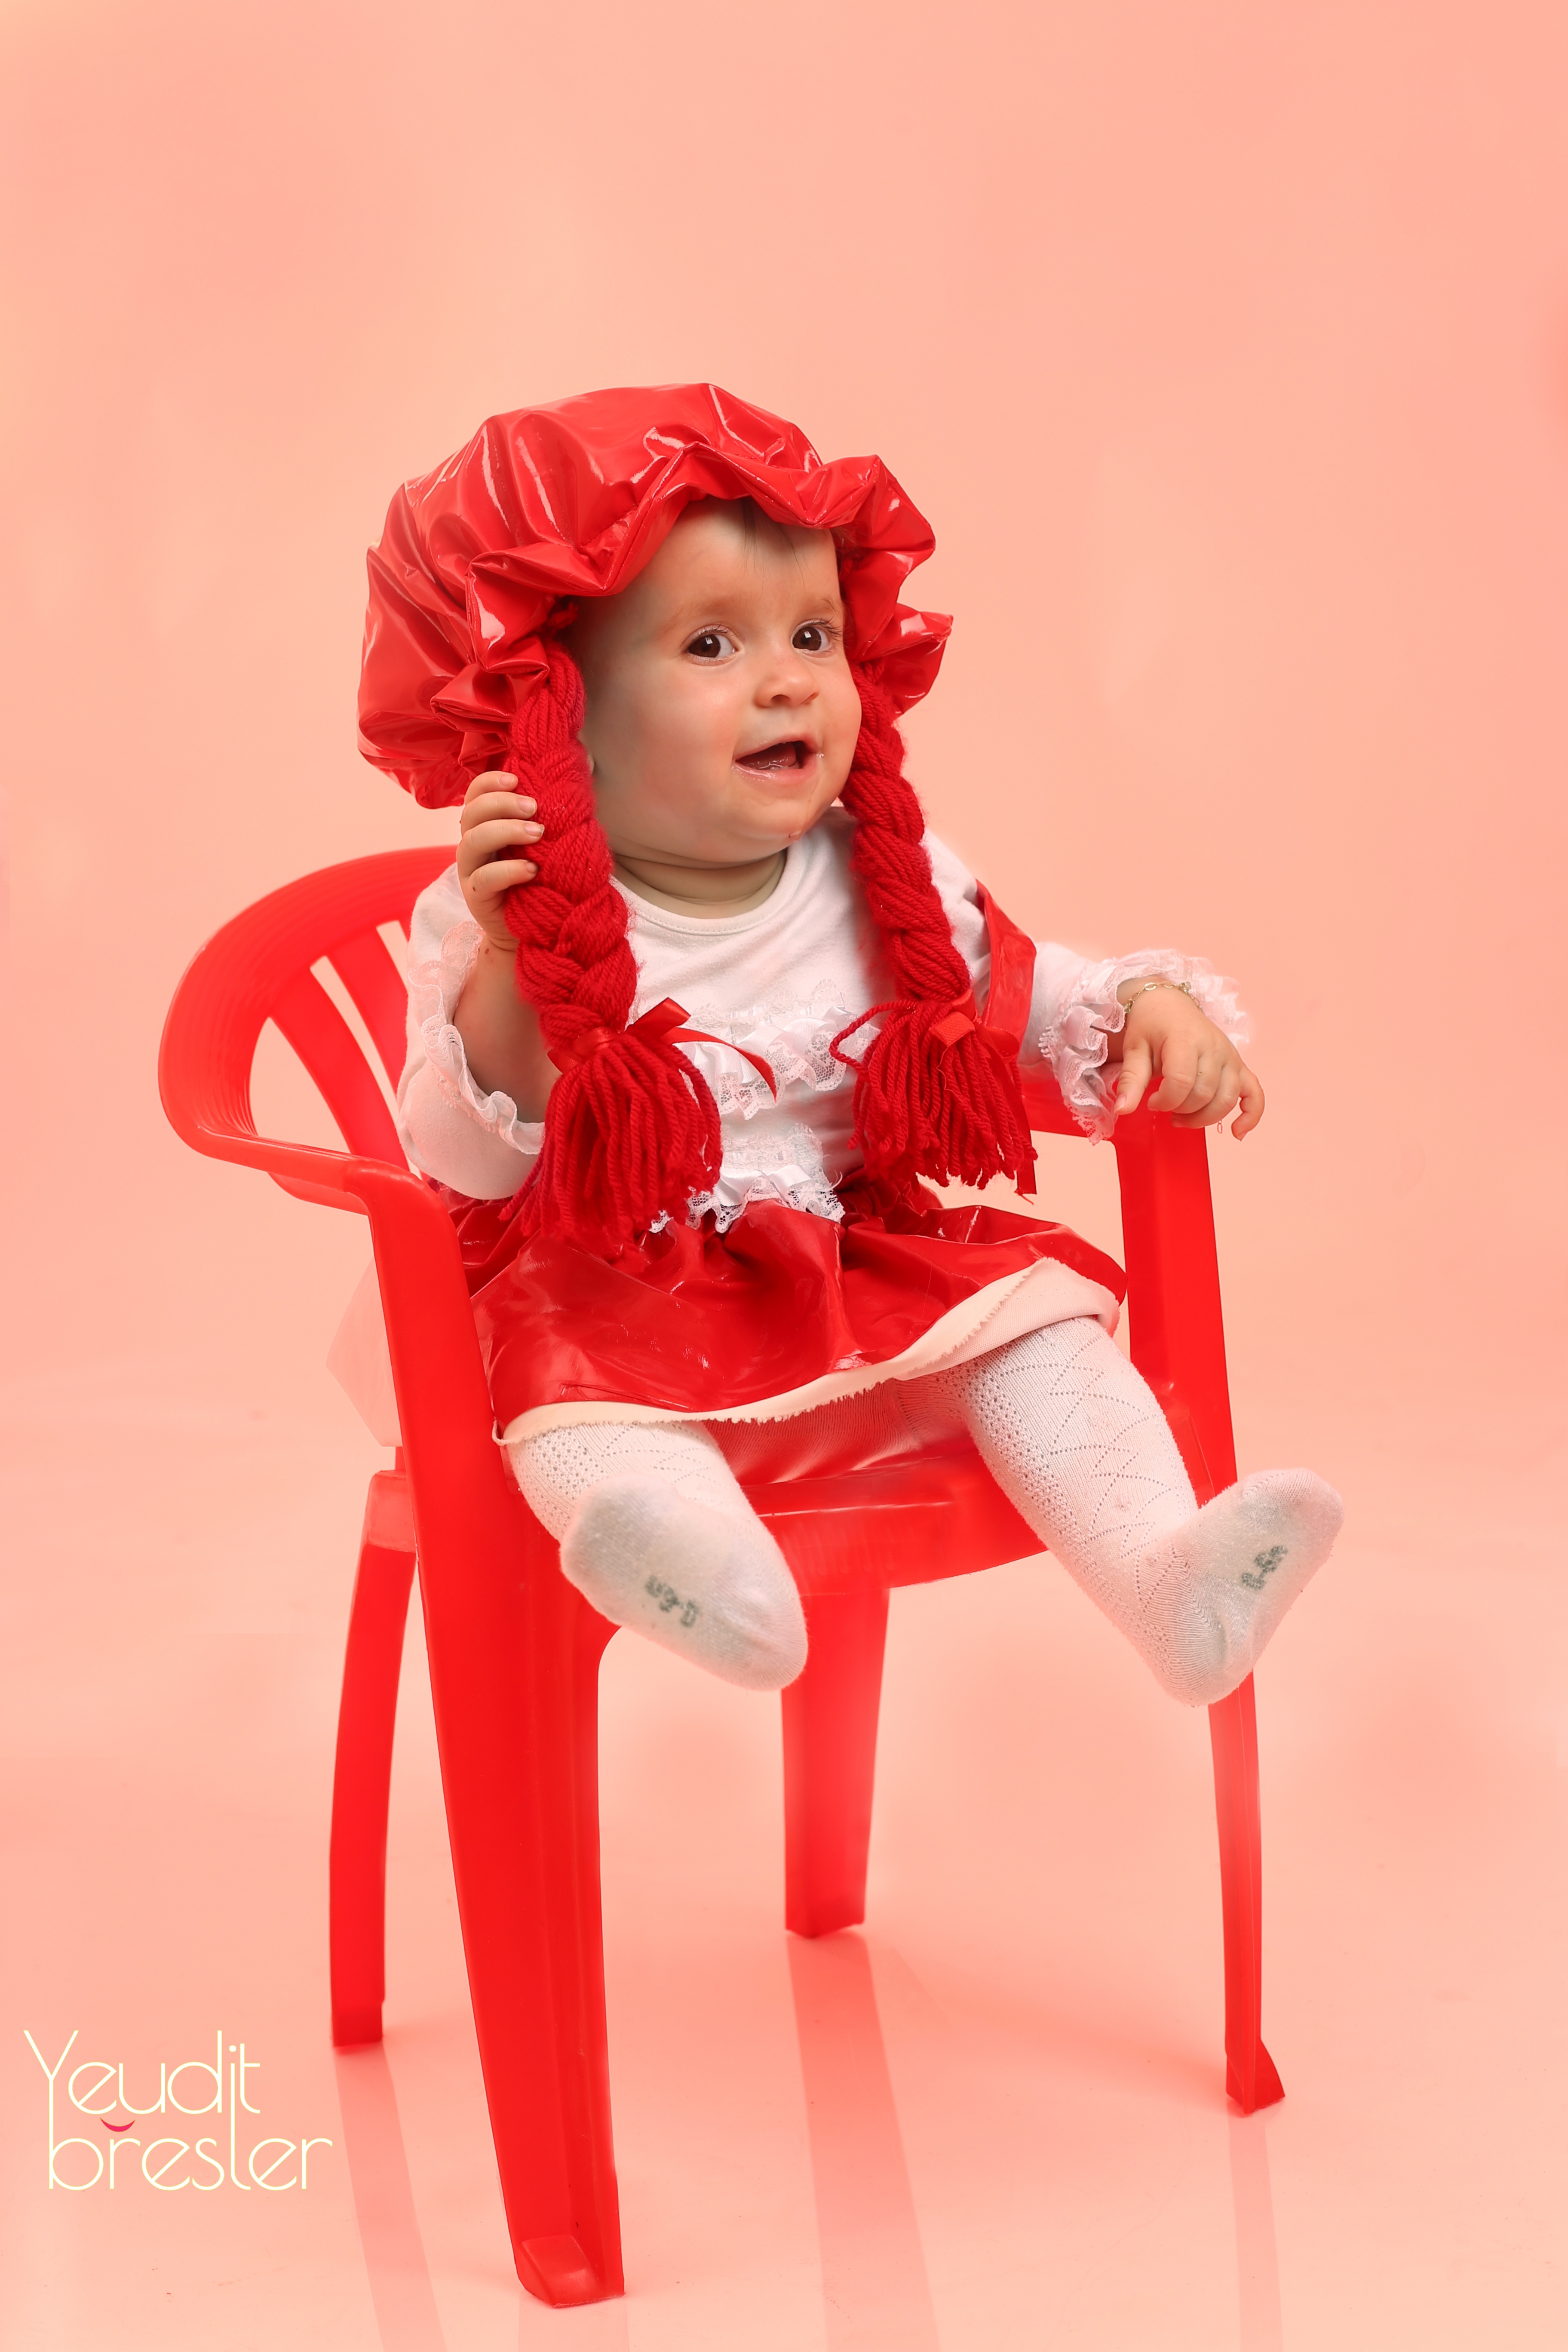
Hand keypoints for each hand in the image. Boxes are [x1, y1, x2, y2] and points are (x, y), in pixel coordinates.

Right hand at [456, 772, 542, 951]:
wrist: (536, 926)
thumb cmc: (541, 879)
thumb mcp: (541, 845)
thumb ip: (542, 819)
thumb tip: (566, 789)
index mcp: (484, 826)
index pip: (475, 795)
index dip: (489, 783)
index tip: (516, 779)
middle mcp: (472, 845)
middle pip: (472, 813)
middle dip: (502, 803)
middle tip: (534, 808)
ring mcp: (471, 871)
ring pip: (473, 841)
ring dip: (506, 830)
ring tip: (537, 833)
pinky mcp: (477, 896)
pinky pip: (485, 878)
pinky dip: (509, 871)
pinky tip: (532, 870)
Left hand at [1112, 982, 1264, 1137]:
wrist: (1169, 1004)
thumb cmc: (1151, 1026)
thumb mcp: (1135, 1050)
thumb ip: (1131, 1081)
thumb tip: (1121, 1111)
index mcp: (1185, 1040)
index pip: (1182, 1082)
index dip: (1165, 1101)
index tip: (1151, 1102)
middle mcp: (1214, 1048)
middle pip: (1204, 1094)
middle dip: (1181, 1110)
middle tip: (1163, 1107)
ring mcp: (1229, 1057)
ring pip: (1226, 1099)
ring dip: (1204, 1118)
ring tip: (1183, 1118)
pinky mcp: (1238, 1065)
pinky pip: (1254, 1092)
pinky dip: (1250, 1114)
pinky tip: (1236, 1132)